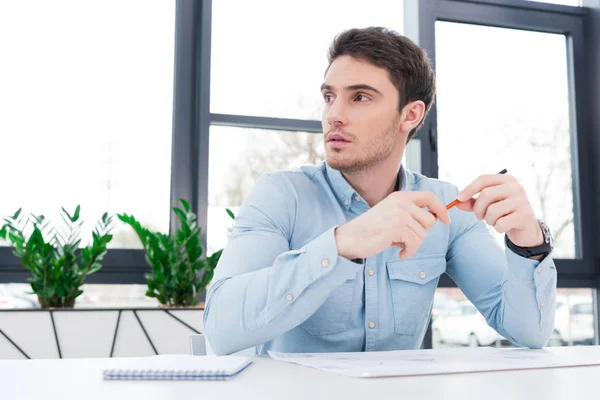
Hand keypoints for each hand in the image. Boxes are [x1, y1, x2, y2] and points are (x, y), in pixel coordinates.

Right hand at [335, 191, 450, 259]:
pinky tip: (399, 253)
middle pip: (429, 220)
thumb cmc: (371, 229)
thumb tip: (435, 218)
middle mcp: (400, 202)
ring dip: (412, 244)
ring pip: (423, 234)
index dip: (441, 208)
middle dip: (421, 233)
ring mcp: (398, 214)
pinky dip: (409, 252)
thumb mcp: (391, 214)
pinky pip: (415, 243)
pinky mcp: (396, 227)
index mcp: (400, 196)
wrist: (351, 238)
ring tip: (398, 245)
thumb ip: (410, 213)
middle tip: (405, 238)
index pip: (429, 196)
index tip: (446, 220)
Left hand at [456, 174, 542, 247]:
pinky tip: (504, 226)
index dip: (469, 188)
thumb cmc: (503, 213)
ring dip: (488, 220)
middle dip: (478, 208)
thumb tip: (457, 202)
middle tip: (480, 216)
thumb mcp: (487, 205)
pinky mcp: (525, 215)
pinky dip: (497, 228)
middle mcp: (516, 187)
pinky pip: (500, 223)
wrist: (525, 229)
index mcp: (506, 180)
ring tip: (494, 221)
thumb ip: (472, 202)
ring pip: (492, 210)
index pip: (484, 179)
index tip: (458, 198)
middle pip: (486, 194)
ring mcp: (522, 201)